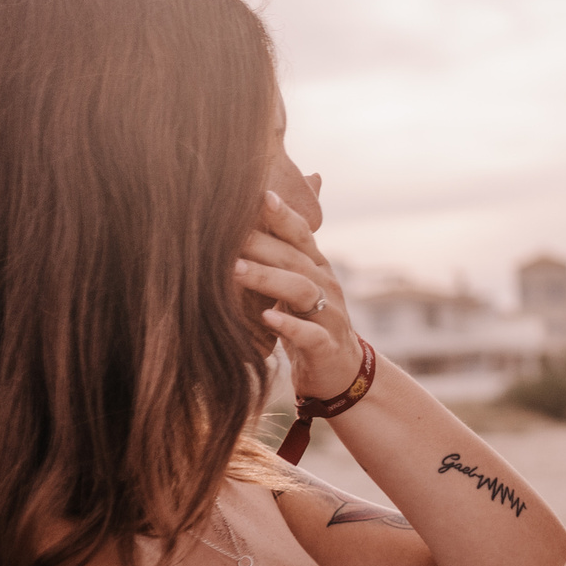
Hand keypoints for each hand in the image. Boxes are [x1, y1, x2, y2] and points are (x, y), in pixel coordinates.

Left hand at [235, 188, 363, 397]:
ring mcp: (330, 316)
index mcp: (317, 268)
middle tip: (226, 234)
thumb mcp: (295, 285)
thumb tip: (258, 212)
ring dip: (268, 278)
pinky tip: (265, 318)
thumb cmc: (308, 322)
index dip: (283, 214)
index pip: (301, 234)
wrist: (340, 372)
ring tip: (234, 271)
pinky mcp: (326, 348)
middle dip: (261, 244)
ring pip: (303, 290)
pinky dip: (288, 326)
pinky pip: (310, 334)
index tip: (259, 193)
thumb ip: (279, 253)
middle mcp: (327, 286)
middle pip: (296, 258)